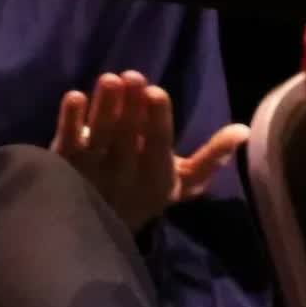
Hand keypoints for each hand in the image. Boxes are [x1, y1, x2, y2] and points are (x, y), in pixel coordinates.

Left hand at [50, 70, 248, 231]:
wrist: (93, 231)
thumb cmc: (141, 193)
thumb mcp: (179, 183)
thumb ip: (210, 158)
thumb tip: (243, 130)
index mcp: (156, 177)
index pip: (157, 146)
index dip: (156, 119)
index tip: (155, 91)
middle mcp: (124, 176)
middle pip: (126, 137)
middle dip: (129, 106)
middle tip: (131, 75)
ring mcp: (91, 173)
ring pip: (97, 137)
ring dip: (103, 108)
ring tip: (109, 79)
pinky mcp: (62, 167)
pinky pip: (65, 144)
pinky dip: (69, 121)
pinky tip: (74, 96)